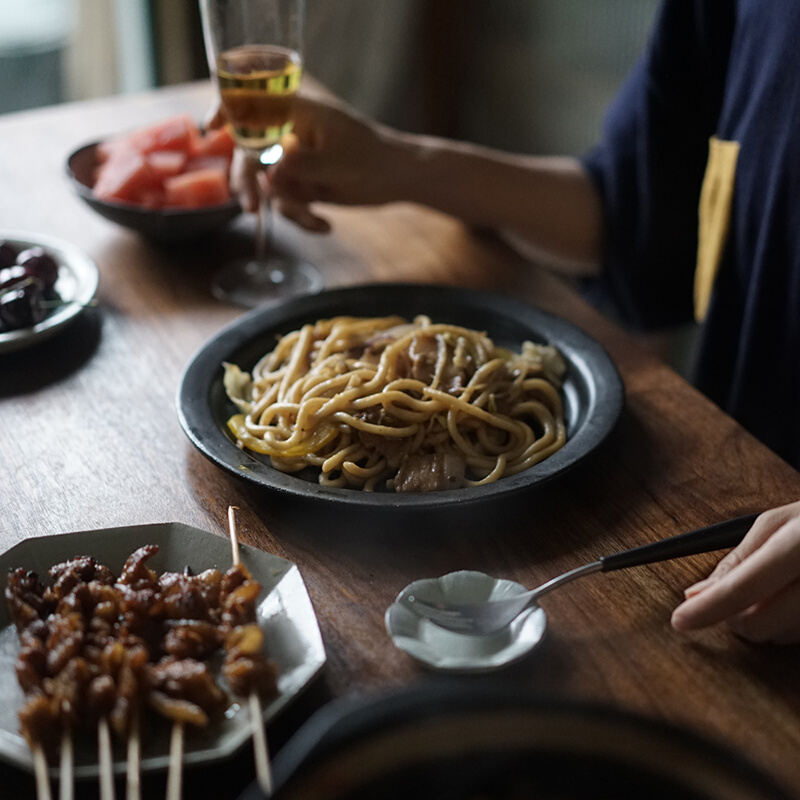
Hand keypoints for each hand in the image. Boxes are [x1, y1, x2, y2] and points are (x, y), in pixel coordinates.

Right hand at [213, 88, 412, 231]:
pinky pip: (287, 202)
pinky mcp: (303, 183)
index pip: (253, 104)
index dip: (227, 111)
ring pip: (269, 185)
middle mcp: (290, 133)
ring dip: (289, 208)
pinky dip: (302, 217)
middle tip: (251, 208)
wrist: (400, 179)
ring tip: (317, 220)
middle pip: (250, 154)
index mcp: (298, 112)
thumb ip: (302, 165)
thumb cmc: (375, 160)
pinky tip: (325, 226)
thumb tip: (270, 170)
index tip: (212, 129)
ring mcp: (295, 160)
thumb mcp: (338, 164)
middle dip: (249, 183)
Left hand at [671, 501, 799, 642]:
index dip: (707, 608)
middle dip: (731, 618)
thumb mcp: (781, 523)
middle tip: (723, 601)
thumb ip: (739, 559)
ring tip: (774, 590)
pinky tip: (793, 603)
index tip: (679, 620)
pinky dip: (788, 628)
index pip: (744, 585)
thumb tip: (695, 594)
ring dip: (762, 623)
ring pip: (781, 636)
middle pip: (759, 622)